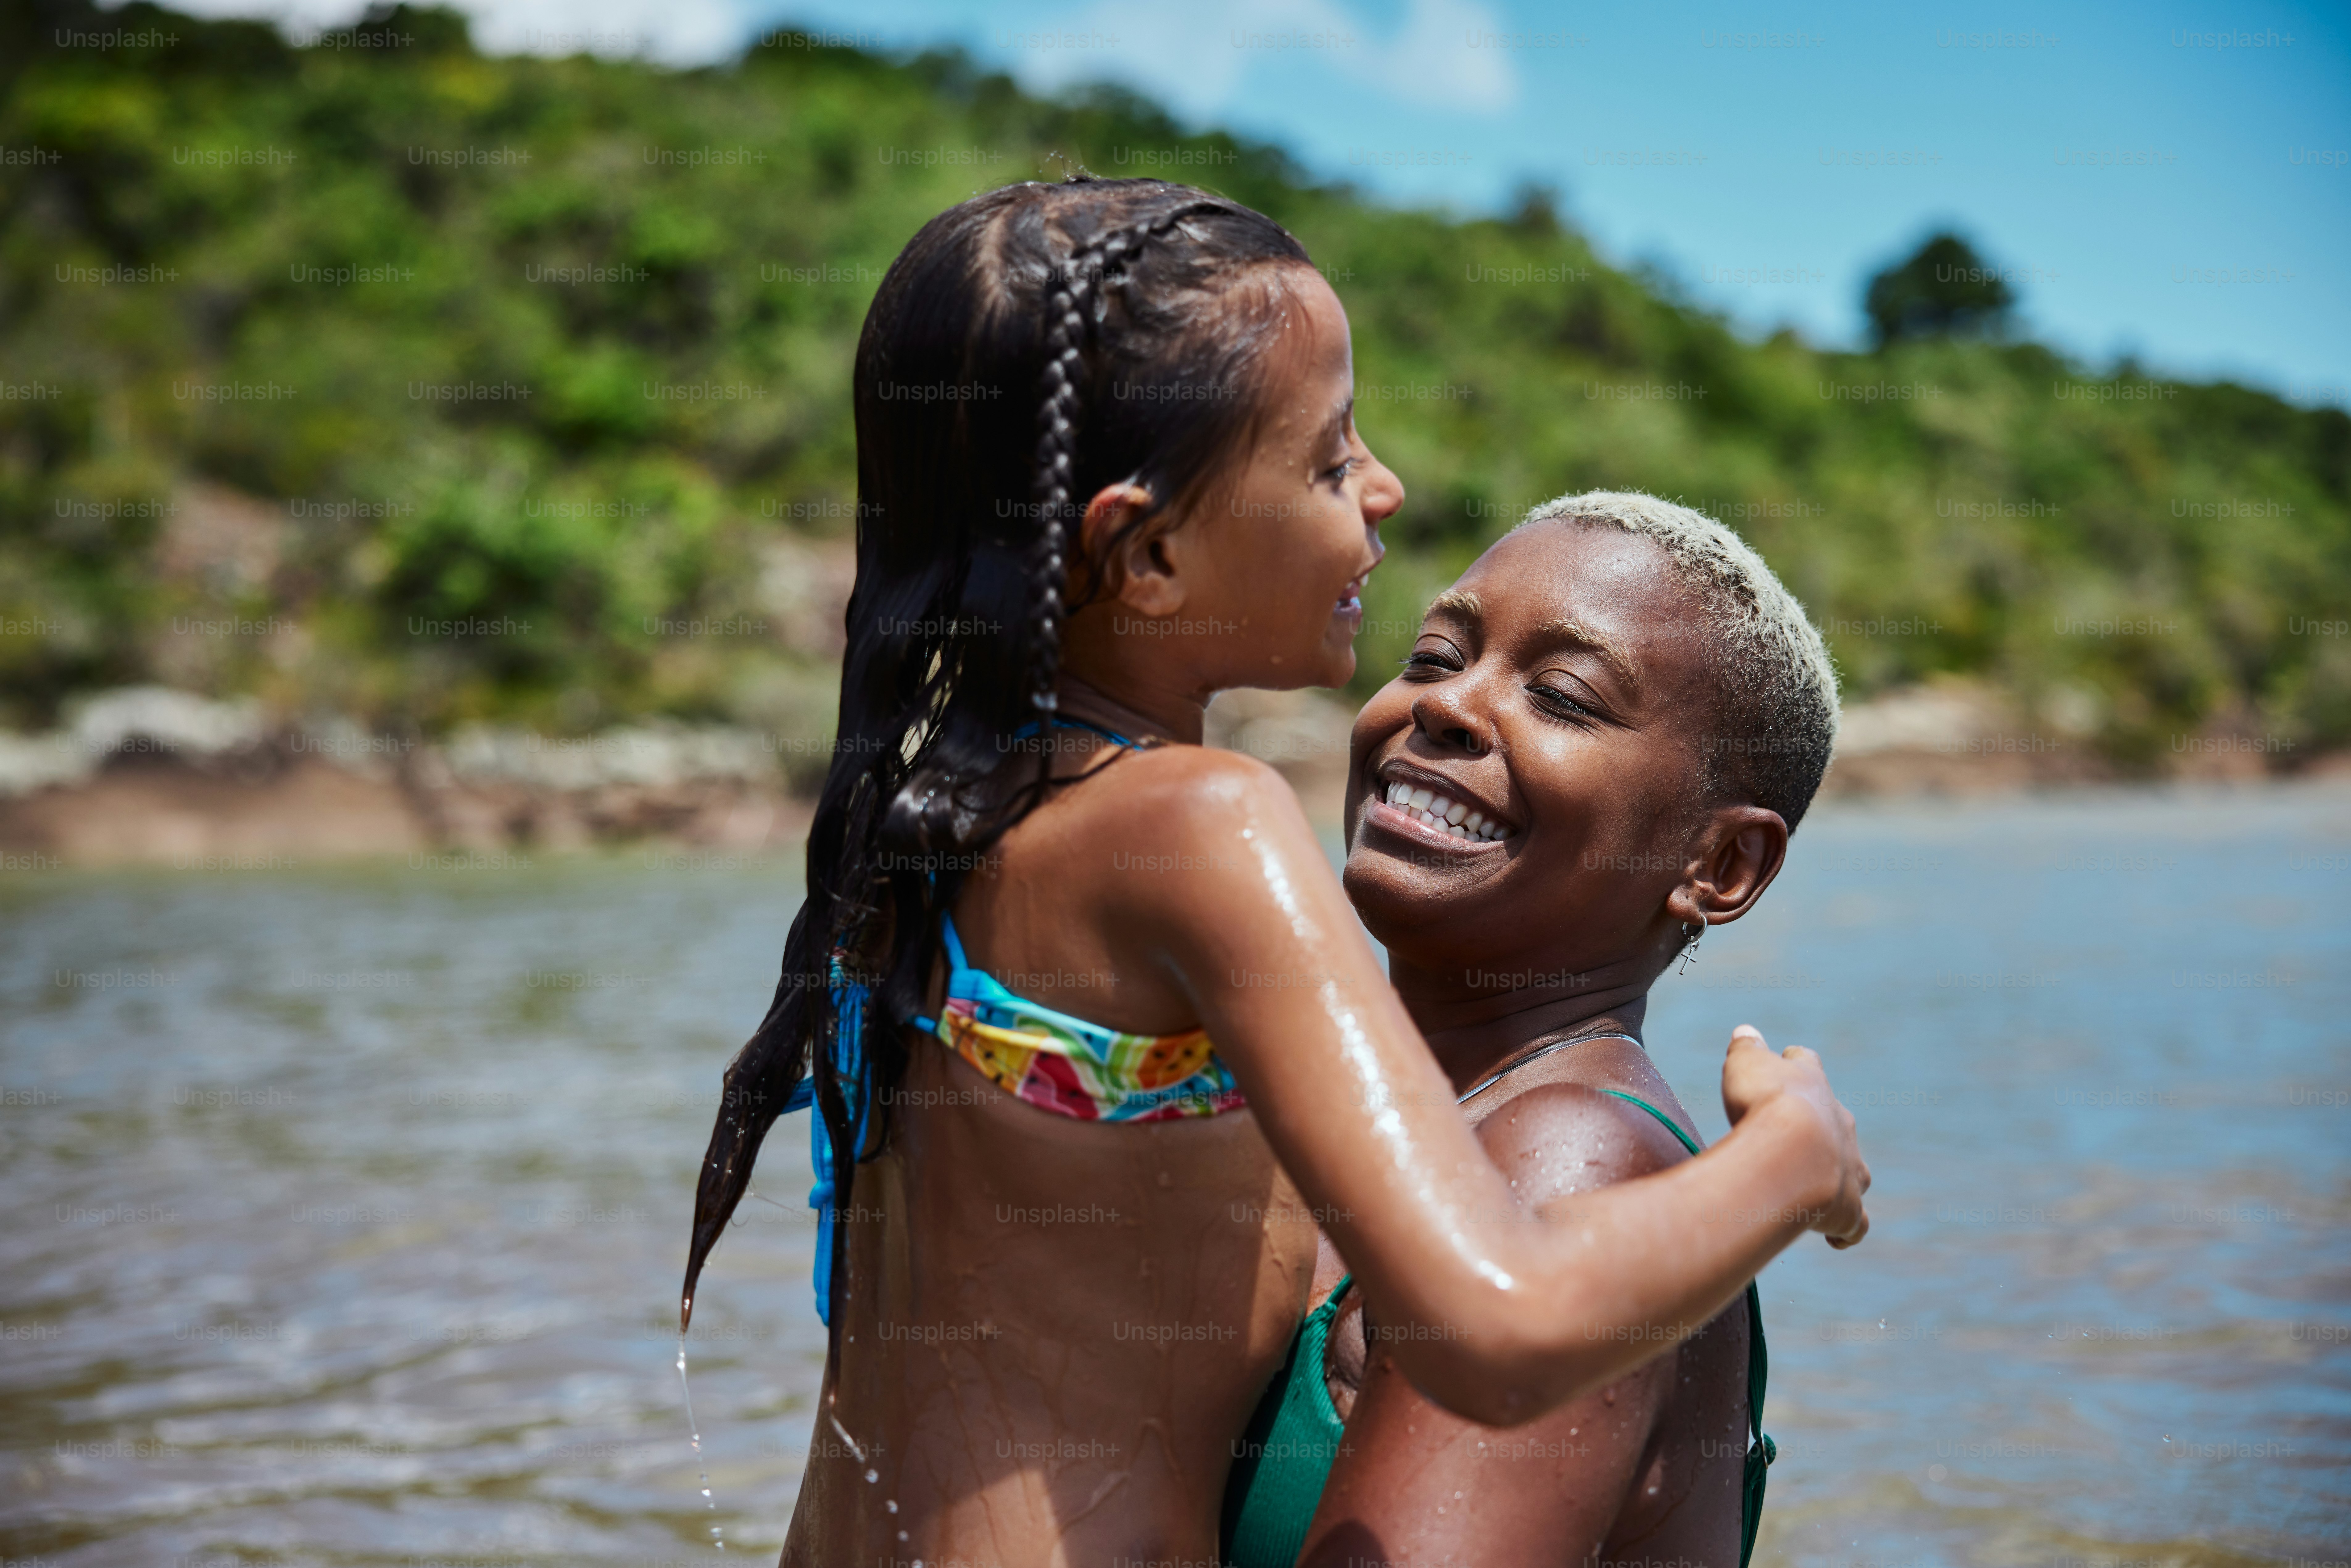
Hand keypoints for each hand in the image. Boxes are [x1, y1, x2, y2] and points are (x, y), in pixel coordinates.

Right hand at [1720, 1024, 1870, 1247]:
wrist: (1792, 1154)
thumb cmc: (1764, 1103)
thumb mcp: (1745, 1063)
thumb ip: (1747, 1047)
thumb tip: (1747, 1032)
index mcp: (1813, 1085)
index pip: (1807, 1062)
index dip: (1794, 1061)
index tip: (1786, 1059)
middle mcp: (1840, 1124)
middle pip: (1838, 1119)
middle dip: (1821, 1125)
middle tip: (1794, 1135)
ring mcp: (1849, 1168)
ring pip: (1857, 1171)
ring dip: (1841, 1177)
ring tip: (1819, 1188)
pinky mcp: (1848, 1209)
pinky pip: (1856, 1225)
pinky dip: (1846, 1231)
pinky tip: (1836, 1238)